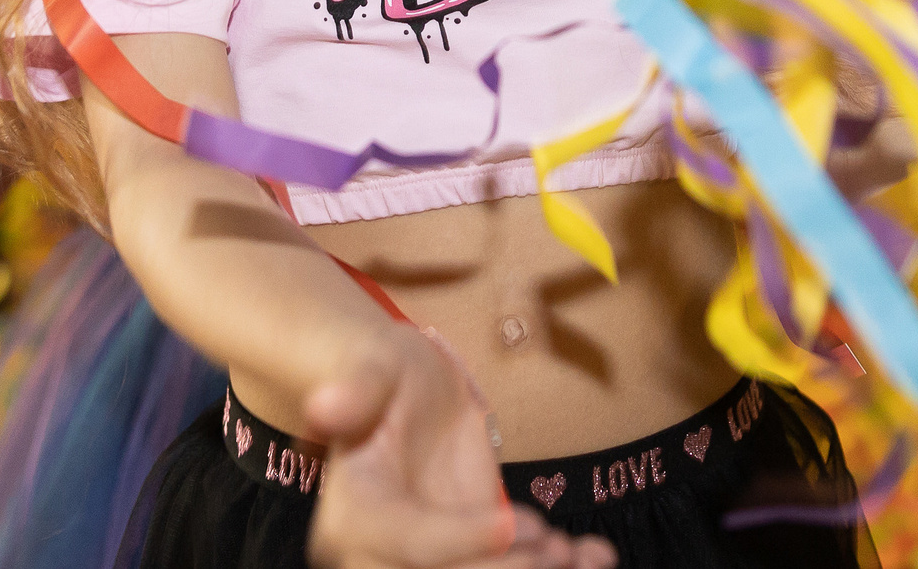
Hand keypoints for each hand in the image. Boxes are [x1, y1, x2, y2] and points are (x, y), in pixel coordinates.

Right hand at [304, 330, 613, 568]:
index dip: (463, 541)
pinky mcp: (464, 560)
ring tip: (585, 556)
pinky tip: (594, 555)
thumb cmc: (386, 373)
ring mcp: (426, 562)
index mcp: (354, 516)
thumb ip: (355, 390)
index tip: (521, 523)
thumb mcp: (375, 367)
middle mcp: (381, 555)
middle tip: (559, 547)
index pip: (410, 542)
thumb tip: (323, 405)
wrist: (402, 395)